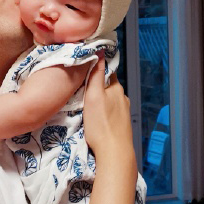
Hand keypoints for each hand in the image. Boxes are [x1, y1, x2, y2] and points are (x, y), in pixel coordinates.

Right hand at [83, 56, 134, 171]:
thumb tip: (99, 51)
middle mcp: (122, 98)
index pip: (106, 71)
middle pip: (107, 86)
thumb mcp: (94, 96)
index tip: (83, 68)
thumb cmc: (101, 125)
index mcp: (116, 88)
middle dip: (97, 85)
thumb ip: (96, 74)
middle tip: (80, 86)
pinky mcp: (121, 125)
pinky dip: (104, 111)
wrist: (114, 153)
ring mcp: (123, 112)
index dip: (95, 68)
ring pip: (109, 100)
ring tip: (86, 103)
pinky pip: (111, 112)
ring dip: (100, 99)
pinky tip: (96, 117)